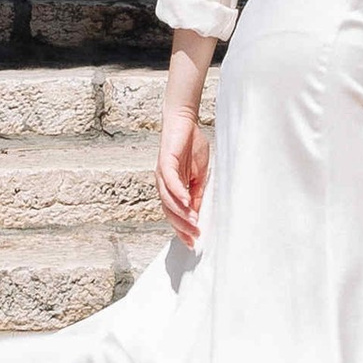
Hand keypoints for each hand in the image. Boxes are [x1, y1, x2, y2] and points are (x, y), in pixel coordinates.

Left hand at [157, 99, 210, 247]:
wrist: (184, 120)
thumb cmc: (191, 144)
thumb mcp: (199, 174)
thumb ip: (196, 192)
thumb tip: (196, 213)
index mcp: (172, 188)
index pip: (175, 214)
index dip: (182, 228)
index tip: (192, 242)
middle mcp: (163, 184)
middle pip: (169, 211)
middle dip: (182, 226)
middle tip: (194, 237)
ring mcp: (162, 174)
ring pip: (168, 200)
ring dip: (180, 213)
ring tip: (193, 223)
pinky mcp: (165, 162)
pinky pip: (170, 182)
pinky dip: (178, 193)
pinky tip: (186, 202)